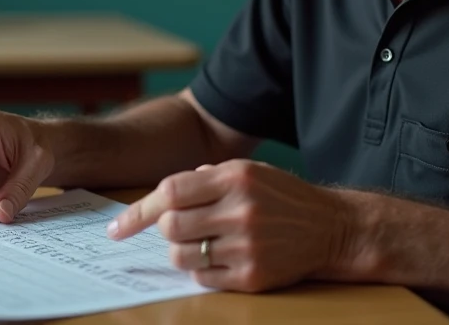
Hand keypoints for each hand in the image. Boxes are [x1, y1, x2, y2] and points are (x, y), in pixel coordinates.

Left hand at [107, 160, 352, 292]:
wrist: (331, 227)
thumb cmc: (282, 196)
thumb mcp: (248, 170)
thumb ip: (204, 178)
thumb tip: (160, 198)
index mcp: (235, 176)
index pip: (170, 192)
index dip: (139, 211)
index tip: (117, 228)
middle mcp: (240, 209)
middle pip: (170, 226)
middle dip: (166, 230)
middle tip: (180, 228)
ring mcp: (247, 245)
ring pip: (181, 255)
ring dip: (182, 250)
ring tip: (203, 242)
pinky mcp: (253, 276)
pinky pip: (203, 277)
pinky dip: (201, 269)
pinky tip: (220, 257)